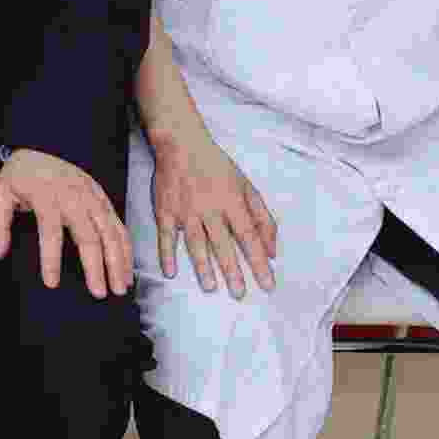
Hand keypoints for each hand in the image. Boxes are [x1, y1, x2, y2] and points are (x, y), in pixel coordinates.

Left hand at [0, 148, 133, 297]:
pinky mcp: (103, 198)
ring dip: (118, 261)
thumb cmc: (22, 173)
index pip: (50, 232)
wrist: (43, 145)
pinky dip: (126, 248)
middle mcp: (73, 197)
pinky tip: (127, 268)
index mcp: (46, 196)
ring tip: (119, 288)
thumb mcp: (1, 192)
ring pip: (111, 232)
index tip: (52, 283)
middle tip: (99, 293)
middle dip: (96, 267)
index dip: (51, 259)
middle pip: (89, 236)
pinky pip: (119, 225)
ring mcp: (92, 197)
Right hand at [149, 130, 278, 296]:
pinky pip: (167, 236)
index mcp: (232, 202)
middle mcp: (210, 209)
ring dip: (203, 266)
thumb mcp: (247, 187)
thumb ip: (262, 218)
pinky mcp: (166, 210)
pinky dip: (167, 254)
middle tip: (239, 294)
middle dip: (233, 271)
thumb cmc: (216, 166)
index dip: (259, 262)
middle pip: (223, 245)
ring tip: (210, 287)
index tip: (267, 284)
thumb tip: (272, 250)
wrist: (181, 144)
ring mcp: (186, 211)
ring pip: (196, 243)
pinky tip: (170, 271)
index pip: (249, 238)